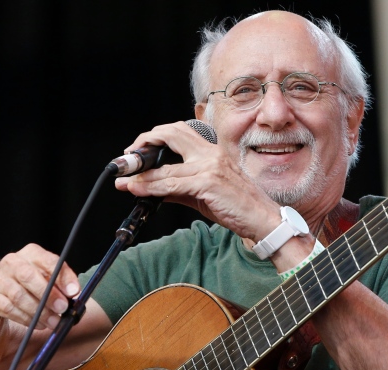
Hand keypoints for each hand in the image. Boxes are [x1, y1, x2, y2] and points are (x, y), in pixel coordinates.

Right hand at [0, 243, 79, 329]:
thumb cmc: (26, 284)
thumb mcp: (44, 277)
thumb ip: (59, 284)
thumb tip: (75, 295)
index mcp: (31, 254)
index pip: (48, 260)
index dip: (63, 277)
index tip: (74, 292)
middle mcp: (12, 262)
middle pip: (29, 276)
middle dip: (48, 295)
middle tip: (63, 309)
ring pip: (19, 296)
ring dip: (39, 312)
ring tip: (53, 322)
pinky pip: (8, 309)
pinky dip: (26, 319)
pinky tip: (38, 324)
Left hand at [114, 121, 279, 241]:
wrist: (262, 219)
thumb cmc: (238, 205)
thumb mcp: (204, 192)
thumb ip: (179, 187)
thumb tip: (152, 188)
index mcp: (212, 151)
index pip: (180, 131)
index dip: (156, 137)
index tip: (140, 150)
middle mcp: (211, 153)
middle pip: (172, 133)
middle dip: (146, 141)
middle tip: (129, 157)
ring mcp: (210, 167)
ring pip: (166, 167)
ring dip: (141, 175)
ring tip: (124, 181)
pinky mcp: (208, 183)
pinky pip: (172, 184)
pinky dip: (151, 187)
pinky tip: (137, 190)